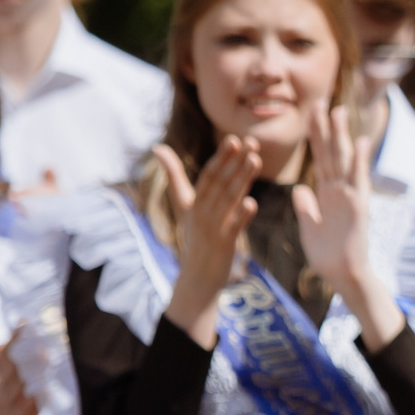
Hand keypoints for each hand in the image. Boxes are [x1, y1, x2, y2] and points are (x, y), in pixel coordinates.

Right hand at [157, 137, 260, 345]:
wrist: (197, 276)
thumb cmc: (195, 237)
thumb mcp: (184, 206)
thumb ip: (175, 177)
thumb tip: (158, 147)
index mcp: (195, 201)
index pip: (209, 174)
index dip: (222, 157)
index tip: (234, 138)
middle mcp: (202, 211)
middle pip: (220, 182)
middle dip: (235, 161)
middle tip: (251, 142)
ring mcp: (213, 227)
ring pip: (229, 199)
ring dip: (242, 179)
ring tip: (255, 161)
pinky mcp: (223, 244)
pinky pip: (233, 227)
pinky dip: (241, 215)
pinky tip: (251, 202)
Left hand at [295, 105, 401, 347]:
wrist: (343, 276)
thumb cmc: (327, 255)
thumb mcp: (309, 226)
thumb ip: (305, 206)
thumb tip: (300, 190)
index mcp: (327, 194)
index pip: (320, 159)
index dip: (315, 137)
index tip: (309, 115)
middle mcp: (340, 191)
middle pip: (331, 153)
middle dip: (325, 127)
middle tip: (320, 101)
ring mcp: (350, 197)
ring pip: (343, 160)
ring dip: (341, 136)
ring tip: (338, 111)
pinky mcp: (358, 208)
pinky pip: (357, 180)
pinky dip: (359, 161)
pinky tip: (360, 142)